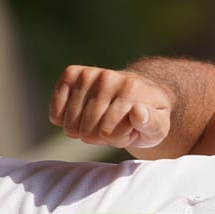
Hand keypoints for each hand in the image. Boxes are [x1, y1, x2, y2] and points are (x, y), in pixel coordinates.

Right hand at [50, 65, 172, 150]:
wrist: (138, 93)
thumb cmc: (148, 116)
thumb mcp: (158, 128)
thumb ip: (152, 124)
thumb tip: (138, 112)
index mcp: (131, 89)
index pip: (108, 133)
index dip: (117, 139)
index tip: (129, 130)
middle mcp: (108, 77)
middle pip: (88, 131)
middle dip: (101, 137)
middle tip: (114, 126)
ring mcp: (88, 74)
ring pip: (71, 124)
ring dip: (84, 130)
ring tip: (101, 121)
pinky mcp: (72, 74)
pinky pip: (56, 108)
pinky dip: (62, 119)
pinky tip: (78, 116)